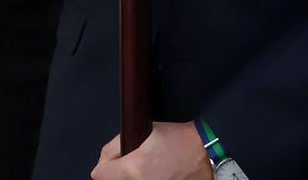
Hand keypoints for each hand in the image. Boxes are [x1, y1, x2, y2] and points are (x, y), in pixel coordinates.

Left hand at [91, 122, 211, 179]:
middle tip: (134, 165)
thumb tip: (104, 159)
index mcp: (134, 169)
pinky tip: (159, 175)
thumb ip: (116, 145)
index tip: (112, 162)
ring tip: (150, 169)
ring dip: (135, 178)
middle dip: (119, 174)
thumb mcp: (143, 133)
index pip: (99, 174)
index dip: (105, 164)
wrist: (208, 154)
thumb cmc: (181, 141)